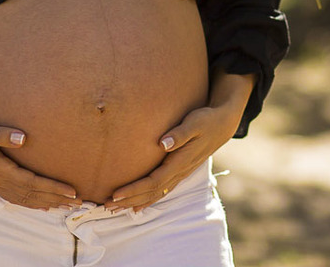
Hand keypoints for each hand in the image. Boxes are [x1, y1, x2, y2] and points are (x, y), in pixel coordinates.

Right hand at [0, 115, 79, 209]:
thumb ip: (2, 135)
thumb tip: (24, 138)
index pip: (32, 182)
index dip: (53, 187)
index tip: (71, 191)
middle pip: (32, 194)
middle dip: (57, 199)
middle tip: (79, 202)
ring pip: (25, 199)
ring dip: (47, 203)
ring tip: (67, 206)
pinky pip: (16, 198)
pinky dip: (32, 203)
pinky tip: (43, 206)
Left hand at [106, 72, 254, 211]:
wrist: (222, 124)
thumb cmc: (206, 120)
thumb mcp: (194, 122)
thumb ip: (180, 133)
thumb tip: (163, 143)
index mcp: (181, 161)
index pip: (154, 181)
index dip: (134, 189)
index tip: (115, 193)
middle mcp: (180, 172)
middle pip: (152, 192)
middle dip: (129, 200)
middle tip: (106, 206)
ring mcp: (181, 174)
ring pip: (156, 194)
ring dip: (135, 202)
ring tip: (115, 209)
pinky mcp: (180, 172)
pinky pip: (162, 190)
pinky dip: (148, 200)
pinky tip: (136, 206)